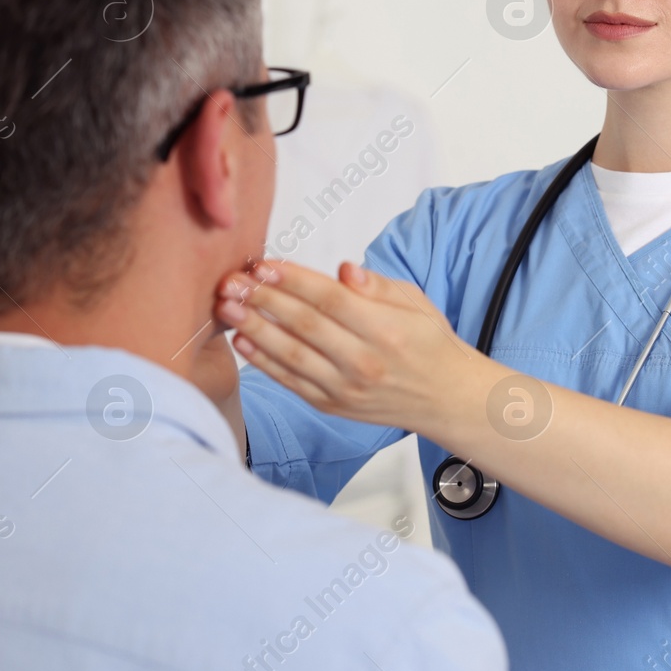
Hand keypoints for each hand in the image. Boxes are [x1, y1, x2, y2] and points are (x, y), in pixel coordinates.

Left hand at [215, 259, 494, 436]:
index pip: (331, 299)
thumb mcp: (414, 302)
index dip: (294, 280)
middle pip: (305, 325)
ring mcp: (346, 387)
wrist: (444, 397)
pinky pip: (291, 381)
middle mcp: (364, 361)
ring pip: (292, 355)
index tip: (264, 264)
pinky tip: (242, 340)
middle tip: (232, 281)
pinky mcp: (332, 405)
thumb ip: (376, 285)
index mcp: (386, 329)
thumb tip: (343, 269)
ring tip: (226, 307)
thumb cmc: (427, 342)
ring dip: (254, 329)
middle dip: (263, 300)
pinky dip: (264, 362)